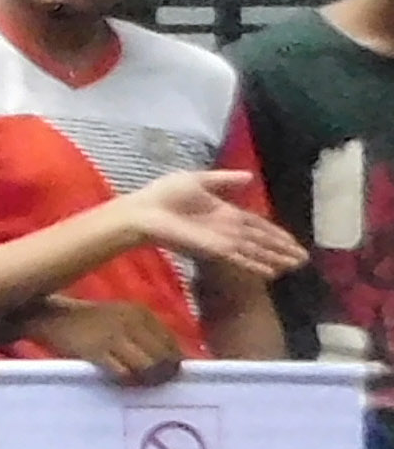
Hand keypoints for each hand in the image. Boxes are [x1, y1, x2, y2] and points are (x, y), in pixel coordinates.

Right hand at [24, 296, 186, 386]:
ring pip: (147, 365)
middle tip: (156, 384)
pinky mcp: (94, 350)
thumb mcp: (121, 318)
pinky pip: (122, 372)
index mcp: (141, 312)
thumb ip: (145, 334)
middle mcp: (131, 321)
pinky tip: (122, 381)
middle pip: (163, 356)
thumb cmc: (90, 323)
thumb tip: (174, 361)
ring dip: (148, 380)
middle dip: (163, 374)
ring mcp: (112, 335)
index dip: (173, 362)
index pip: (172, 343)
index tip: (167, 373)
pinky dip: (127, 380)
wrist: (50, 317)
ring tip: (141, 384)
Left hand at [118, 169, 308, 281]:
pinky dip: (255, 264)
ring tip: (296, 266)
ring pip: (256, 251)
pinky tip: (271, 272)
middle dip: (282, 249)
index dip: (276, 233)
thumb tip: (249, 176)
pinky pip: (239, 258)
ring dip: (276, 258)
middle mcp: (227, 230)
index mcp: (225, 214)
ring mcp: (221, 241)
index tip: (294, 241)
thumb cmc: (165, 194)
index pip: (257, 225)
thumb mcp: (199, 180)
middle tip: (304, 259)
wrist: (144, 209)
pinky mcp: (212, 249)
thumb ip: (225, 180)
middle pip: (261, 241)